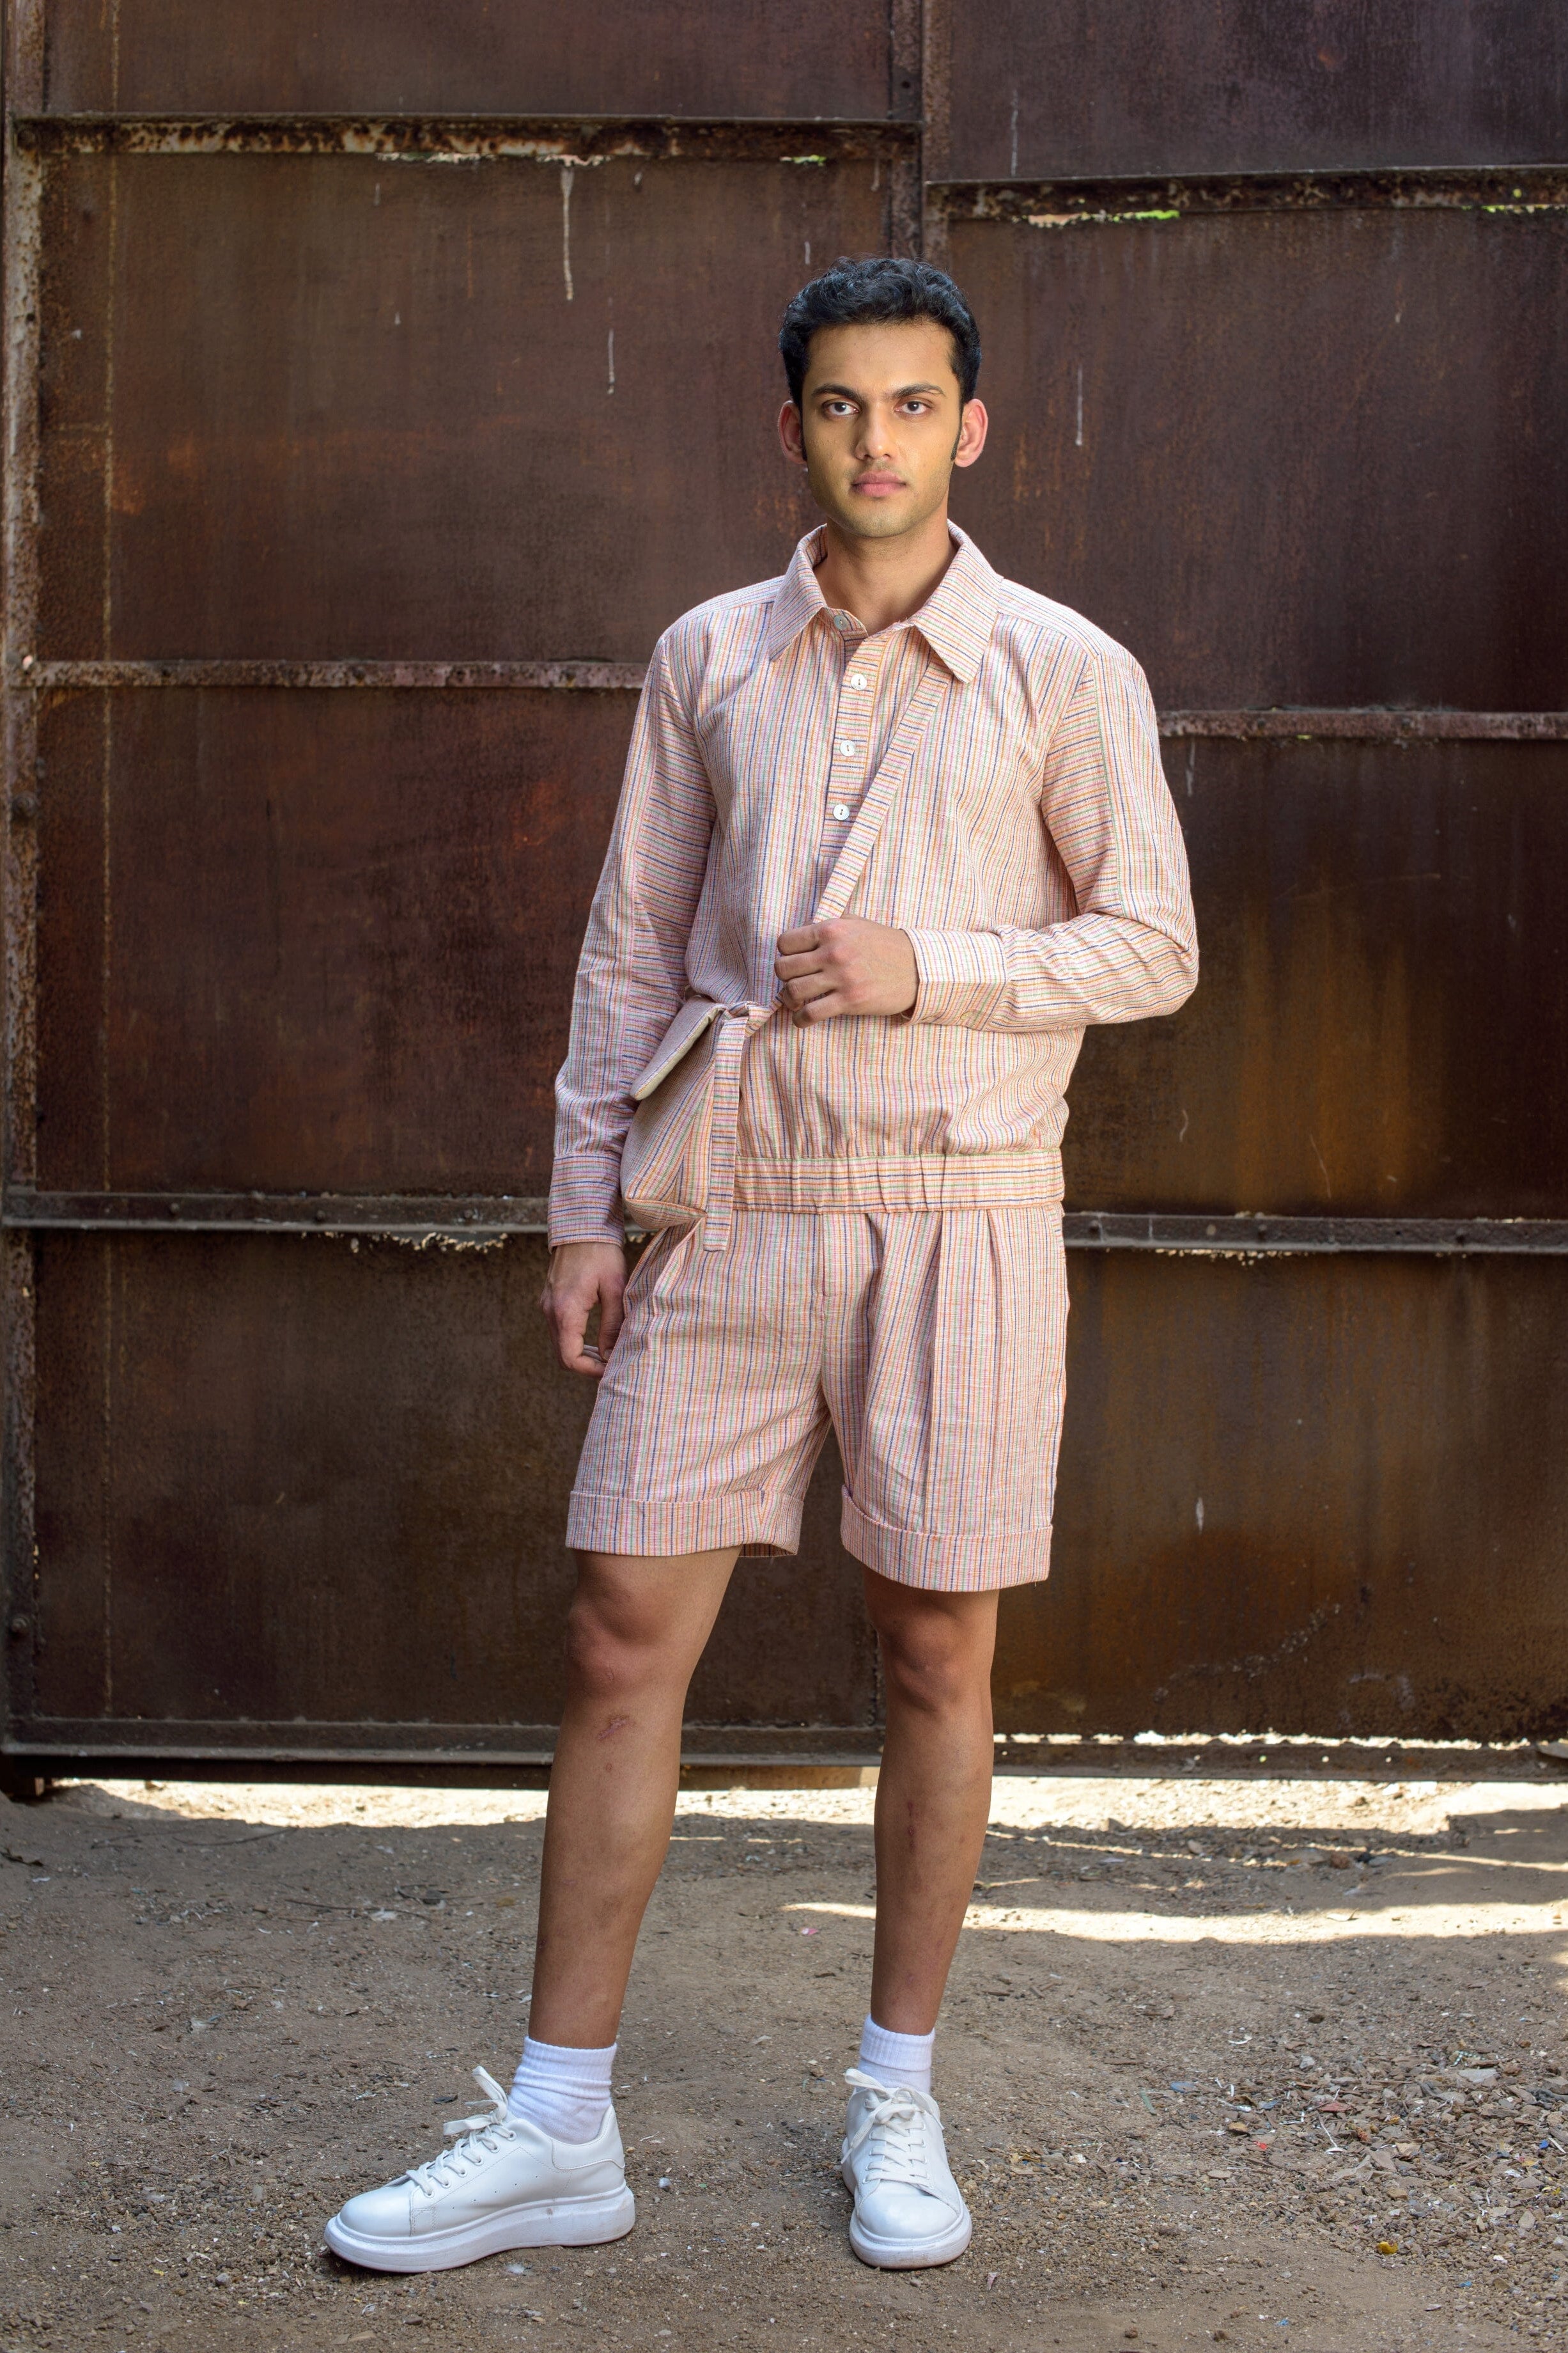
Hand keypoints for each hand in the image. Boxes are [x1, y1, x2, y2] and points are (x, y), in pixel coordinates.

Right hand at [541, 1242, 626, 1376]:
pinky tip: (594, 1338)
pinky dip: (574, 1340)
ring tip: (607, 1353)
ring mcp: (547, 1305)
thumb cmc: (601, 1253)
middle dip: (587, 1365)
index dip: (591, 1371)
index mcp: (566, 1311)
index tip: (611, 1369)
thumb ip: (613, 1324)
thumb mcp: (615, 1289)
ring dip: (581, 1353)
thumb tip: (611, 1355)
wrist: (582, 1225)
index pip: (571, 1358)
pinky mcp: (550, 1300)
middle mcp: (550, 1311)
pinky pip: (559, 1329)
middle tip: (611, 1365)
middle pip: (563, 1355)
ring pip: (560, 1343)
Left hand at [774, 916, 917, 1026]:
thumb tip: (800, 937)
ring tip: (797, 1000)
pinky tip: (803, 1018)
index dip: (785, 953)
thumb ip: (827, 927)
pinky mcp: (850, 1001)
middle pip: (784, 968)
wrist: (916, 968)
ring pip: (793, 991)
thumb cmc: (884, 945)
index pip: (785, 942)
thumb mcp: (856, 924)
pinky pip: (810, 1014)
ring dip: (790, 999)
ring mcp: (842, 977)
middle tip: (794, 981)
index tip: (793, 960)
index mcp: (832, 929)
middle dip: (785, 977)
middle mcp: (833, 952)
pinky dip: (800, 1019)